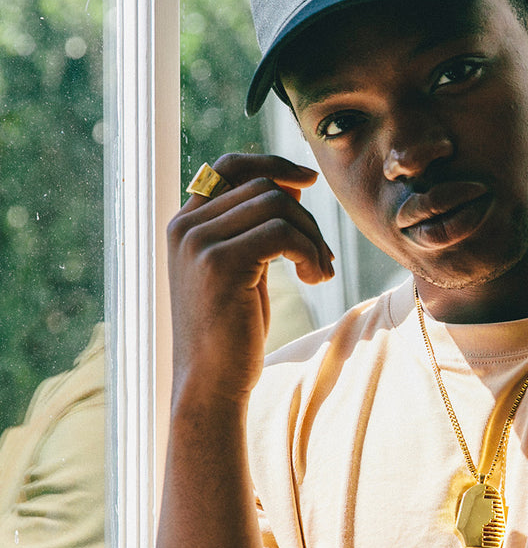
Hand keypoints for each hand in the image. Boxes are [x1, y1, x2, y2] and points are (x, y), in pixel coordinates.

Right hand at [167, 153, 331, 406]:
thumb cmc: (231, 333)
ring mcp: (199, 242)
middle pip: (263, 187)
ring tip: (320, 271)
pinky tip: (315, 279)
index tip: (308, 180)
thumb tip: (293, 185)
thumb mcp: (243, 271)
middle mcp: (185, 226)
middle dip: (306, 218)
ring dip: (312, 236)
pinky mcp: (221, 263)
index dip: (272, 164)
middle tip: (323, 257)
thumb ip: (256, 228)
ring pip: (277, 204)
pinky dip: (310, 252)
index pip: (229, 166)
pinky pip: (283, 232)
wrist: (211, 383)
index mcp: (185, 224)